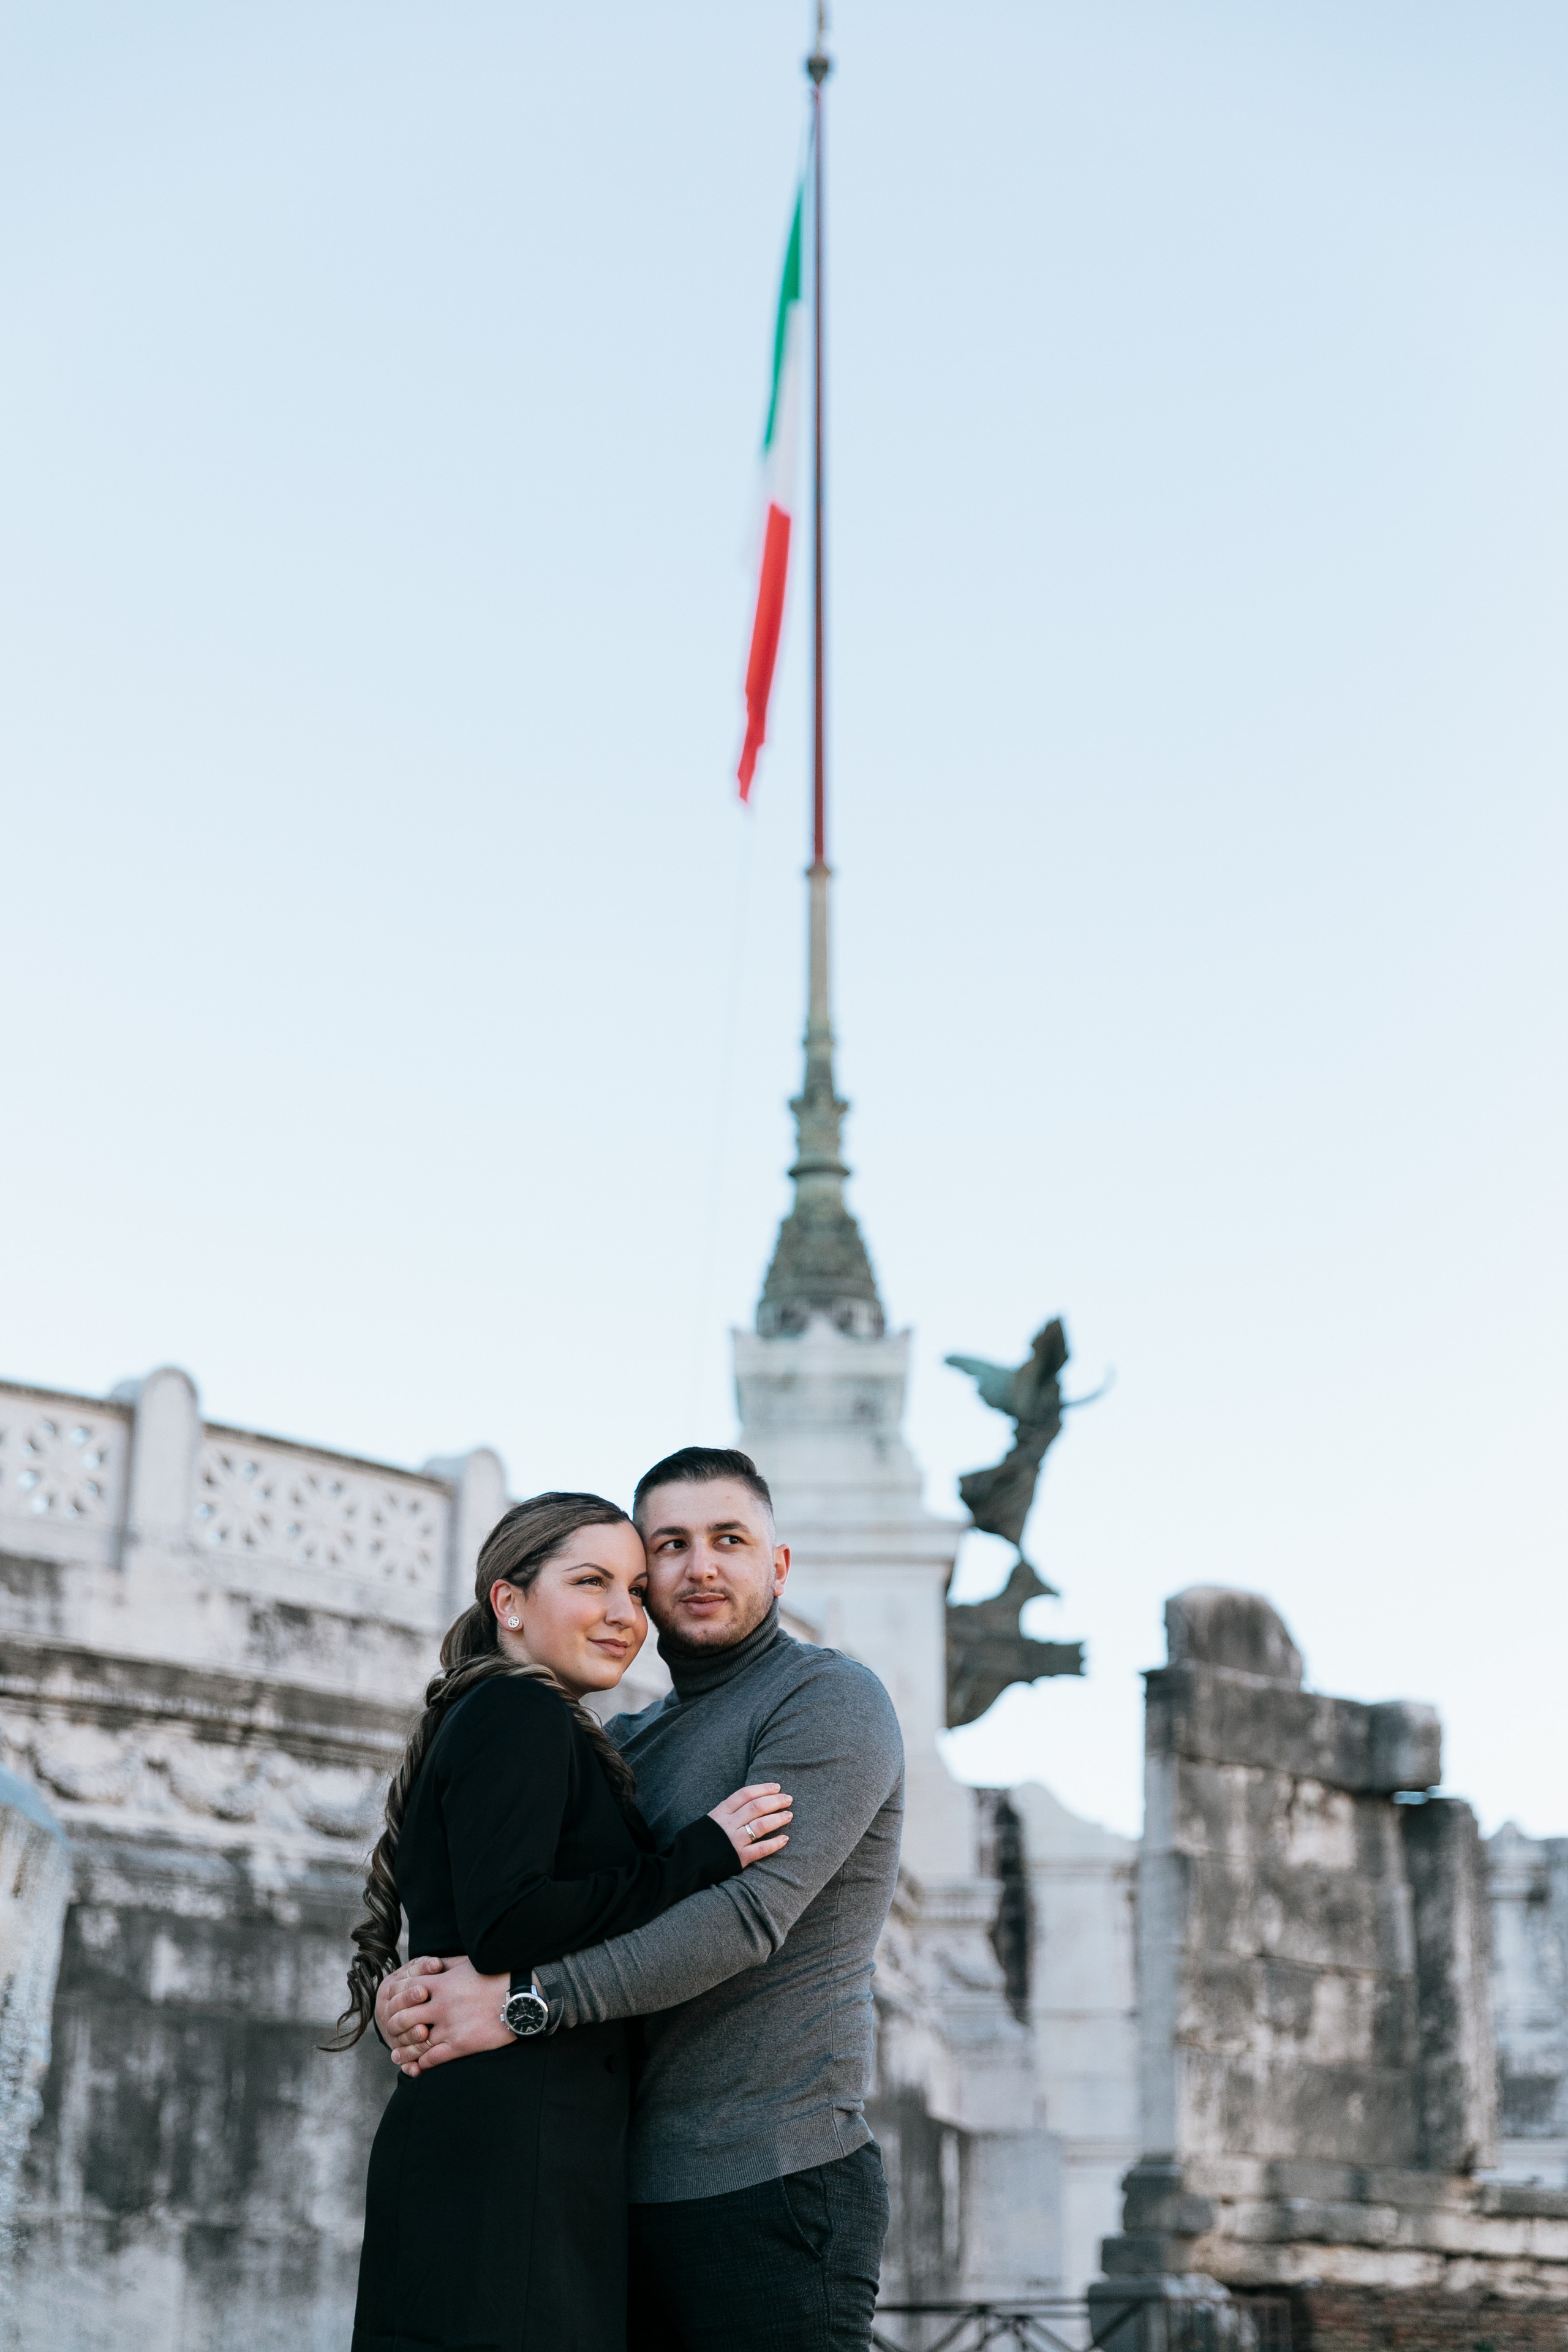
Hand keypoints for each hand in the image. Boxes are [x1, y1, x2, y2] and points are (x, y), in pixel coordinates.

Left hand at [378, 1953, 510, 2074]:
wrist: (520, 1997)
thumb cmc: (496, 1976)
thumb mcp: (468, 1964)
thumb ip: (445, 1967)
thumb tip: (431, 1966)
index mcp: (441, 1982)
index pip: (405, 1990)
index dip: (395, 1999)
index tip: (391, 2005)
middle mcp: (441, 2005)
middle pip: (404, 2018)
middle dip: (395, 2026)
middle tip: (392, 2032)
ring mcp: (449, 2026)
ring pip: (415, 2042)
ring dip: (404, 2050)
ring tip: (398, 2055)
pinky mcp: (460, 2045)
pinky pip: (432, 2058)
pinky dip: (422, 2063)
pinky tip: (419, 2064)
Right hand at [708, 1781, 792, 1866]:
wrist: (686, 1864)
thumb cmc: (700, 1841)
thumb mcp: (710, 1821)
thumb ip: (727, 1812)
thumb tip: (749, 1801)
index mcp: (720, 1812)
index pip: (745, 1794)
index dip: (763, 1789)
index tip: (777, 1787)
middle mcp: (728, 1824)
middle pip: (756, 1807)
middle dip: (775, 1801)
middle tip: (789, 1799)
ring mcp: (733, 1841)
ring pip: (760, 1825)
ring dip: (778, 1819)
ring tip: (789, 1815)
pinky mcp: (738, 1858)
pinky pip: (760, 1849)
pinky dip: (774, 1843)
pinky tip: (785, 1839)